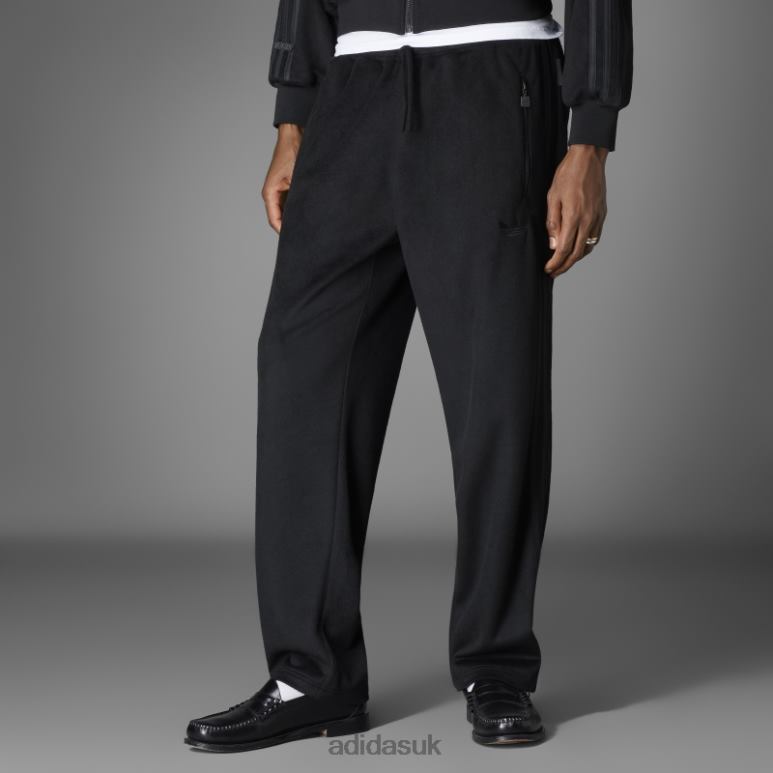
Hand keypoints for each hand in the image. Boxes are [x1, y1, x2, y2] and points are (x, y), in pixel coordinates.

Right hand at [261, 123, 303, 233]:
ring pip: (286, 213)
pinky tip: (310, 216)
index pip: (275, 221)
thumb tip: (305, 216)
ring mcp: (280, 191)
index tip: (296, 242)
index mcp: (270, 193)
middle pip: (280, 219)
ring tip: (310, 230)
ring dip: (296, 220)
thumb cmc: (293, 151)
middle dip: (291, 229)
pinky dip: (299, 211)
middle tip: (306, 239)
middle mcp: (273, 194)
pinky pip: (292, 205)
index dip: (284, 233)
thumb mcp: (298, 176)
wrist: (295, 134)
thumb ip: (299, 196)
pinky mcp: (288, 187)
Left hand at [544, 144, 608, 277]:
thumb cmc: (568, 174)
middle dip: (564, 266)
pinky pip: (594, 238)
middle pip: (577, 253)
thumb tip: (553, 245)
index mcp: (574, 217)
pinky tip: (577, 249)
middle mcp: (588, 220)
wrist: (588, 158)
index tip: (548, 270)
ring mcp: (597, 218)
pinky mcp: (602, 214)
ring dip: (576, 259)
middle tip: (554, 273)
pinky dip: (586, 248)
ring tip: (564, 264)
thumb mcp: (552, 197)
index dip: (556, 263)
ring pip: (588, 247)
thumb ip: (553, 223)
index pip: (564, 249)